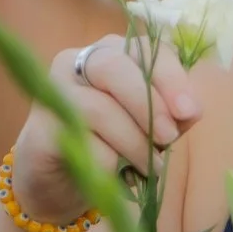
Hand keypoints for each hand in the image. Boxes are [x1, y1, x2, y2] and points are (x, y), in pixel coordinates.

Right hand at [8, 35, 200, 223]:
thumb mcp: (148, 126)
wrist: (58, 182)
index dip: (171, 78)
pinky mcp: (41, 128)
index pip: (144, 49)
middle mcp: (77, 63)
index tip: (191, 112)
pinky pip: (83, 142)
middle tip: (169, 137)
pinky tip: (120, 175)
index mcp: (109, 53)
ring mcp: (53, 93)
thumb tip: (192, 110)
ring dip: (134, 142)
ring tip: (151, 166)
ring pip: (101, 108)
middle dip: (149, 103)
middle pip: (116, 68)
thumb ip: (171, 114)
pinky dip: (109, 162)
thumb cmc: (109, 145)